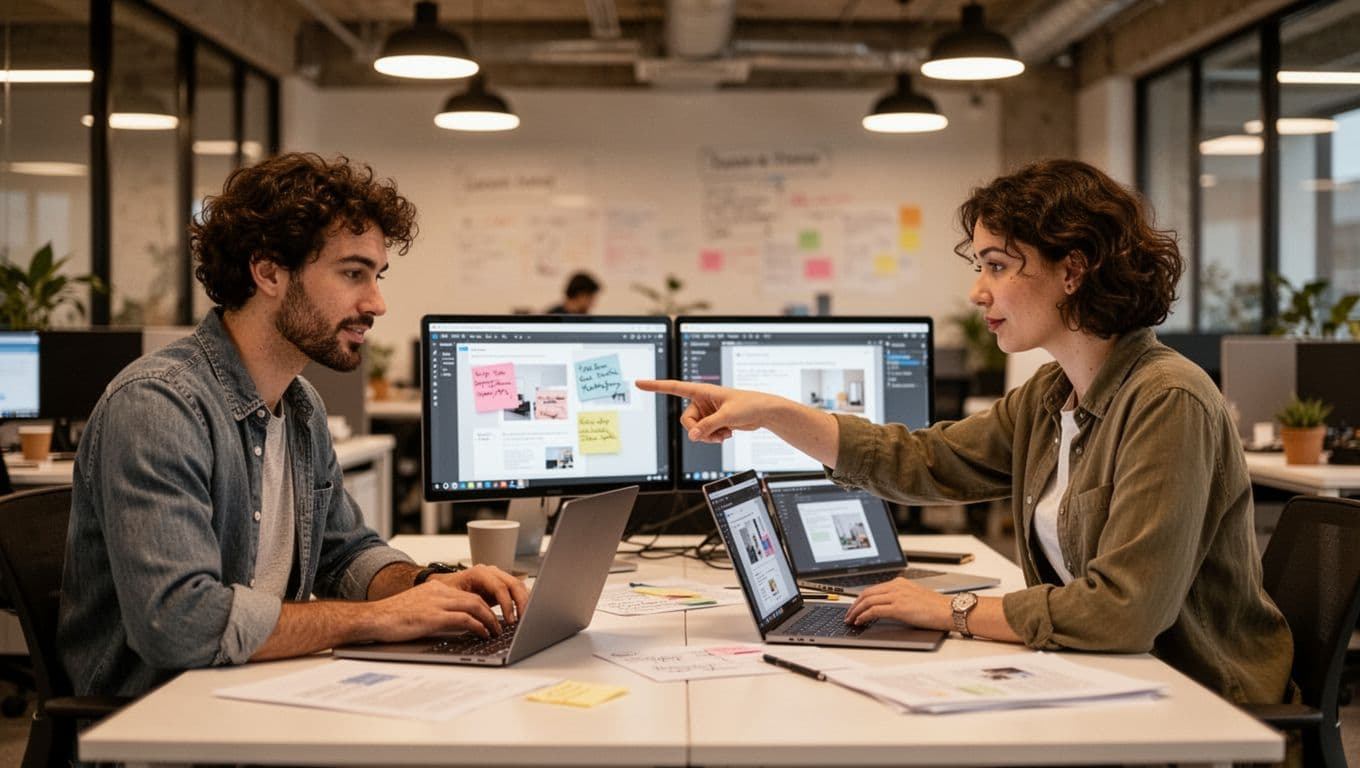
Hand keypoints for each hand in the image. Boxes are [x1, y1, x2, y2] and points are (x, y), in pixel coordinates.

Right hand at [367, 579, 509, 640]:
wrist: (373, 618)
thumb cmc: (392, 617)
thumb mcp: (420, 608)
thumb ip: (438, 611)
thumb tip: (457, 624)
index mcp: (437, 589)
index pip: (469, 594)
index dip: (486, 605)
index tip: (494, 615)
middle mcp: (439, 592)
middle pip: (477, 598)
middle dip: (493, 612)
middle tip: (501, 625)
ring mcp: (437, 603)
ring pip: (475, 605)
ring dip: (490, 620)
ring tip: (496, 632)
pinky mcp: (433, 617)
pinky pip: (464, 619)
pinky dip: (478, 626)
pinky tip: (483, 634)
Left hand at [431, 564, 528, 625]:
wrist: (443, 585)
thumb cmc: (446, 590)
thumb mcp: (454, 597)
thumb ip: (468, 606)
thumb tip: (479, 620)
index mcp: (480, 573)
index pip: (500, 587)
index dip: (507, 604)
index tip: (510, 620)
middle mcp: (491, 572)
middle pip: (514, 584)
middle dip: (521, 602)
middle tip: (523, 620)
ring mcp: (497, 577)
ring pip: (518, 586)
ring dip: (523, 602)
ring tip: (524, 619)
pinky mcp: (501, 585)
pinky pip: (516, 591)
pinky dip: (521, 601)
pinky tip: (521, 614)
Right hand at [635, 379, 783, 442]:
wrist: (764, 412)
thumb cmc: (749, 405)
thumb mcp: (727, 416)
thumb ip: (708, 427)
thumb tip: (692, 436)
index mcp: (702, 391)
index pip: (674, 387)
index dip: (656, 386)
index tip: (640, 383)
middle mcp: (702, 401)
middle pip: (686, 420)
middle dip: (698, 430)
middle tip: (714, 433)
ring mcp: (707, 412)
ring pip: (695, 430)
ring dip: (708, 436)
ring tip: (725, 433)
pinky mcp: (713, 422)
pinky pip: (704, 434)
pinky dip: (714, 437)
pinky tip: (727, 433)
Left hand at [844, 577, 949, 627]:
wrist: (948, 610)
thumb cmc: (935, 607)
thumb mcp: (913, 597)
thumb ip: (899, 598)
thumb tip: (885, 608)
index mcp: (899, 582)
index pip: (873, 589)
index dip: (860, 599)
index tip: (854, 607)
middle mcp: (896, 586)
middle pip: (866, 593)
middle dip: (854, 605)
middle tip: (848, 615)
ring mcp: (897, 595)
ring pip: (868, 601)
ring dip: (856, 611)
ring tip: (851, 620)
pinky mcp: (899, 607)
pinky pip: (874, 610)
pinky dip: (864, 616)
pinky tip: (860, 621)